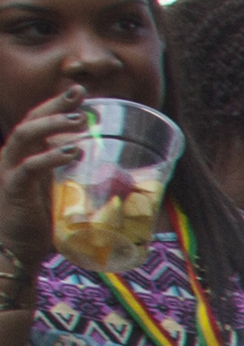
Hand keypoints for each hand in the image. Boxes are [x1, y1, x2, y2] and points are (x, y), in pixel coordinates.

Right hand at [0, 88, 84, 278]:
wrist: (19, 251)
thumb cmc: (45, 224)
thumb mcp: (68, 197)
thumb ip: (86, 184)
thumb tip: (129, 182)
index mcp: (27, 155)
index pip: (38, 120)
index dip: (57, 105)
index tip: (82, 94)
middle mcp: (15, 157)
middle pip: (31, 119)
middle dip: (55, 105)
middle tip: (80, 96)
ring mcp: (10, 171)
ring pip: (25, 135)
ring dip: (52, 125)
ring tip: (78, 121)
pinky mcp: (13, 189)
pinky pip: (28, 168)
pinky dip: (49, 157)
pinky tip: (71, 152)